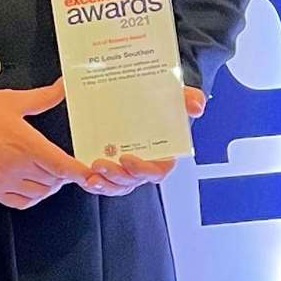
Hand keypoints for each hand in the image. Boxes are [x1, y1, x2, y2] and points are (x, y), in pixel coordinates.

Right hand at [0, 79, 92, 209]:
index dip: (78, 171)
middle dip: (64, 175)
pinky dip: (32, 197)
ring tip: (52, 175)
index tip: (89, 173)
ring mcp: (4, 181)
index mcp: (27, 144)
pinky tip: (34, 187)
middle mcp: (18, 167)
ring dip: (49, 186)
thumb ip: (43, 97)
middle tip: (67, 166)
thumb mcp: (13, 100)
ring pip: (39, 193)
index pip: (61, 165)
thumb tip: (64, 86)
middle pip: (53, 181)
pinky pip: (20, 202)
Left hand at [81, 86, 206, 195]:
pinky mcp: (108, 169)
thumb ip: (187, 98)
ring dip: (104, 182)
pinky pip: (103, 184)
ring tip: (91, 170)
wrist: (125, 96)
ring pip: (116, 186)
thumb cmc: (155, 100)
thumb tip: (197, 106)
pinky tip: (83, 175)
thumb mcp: (171, 95)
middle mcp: (143, 164)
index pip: (158, 170)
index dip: (143, 169)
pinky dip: (93, 182)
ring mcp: (125, 169)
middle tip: (100, 163)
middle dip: (117, 176)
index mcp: (162, 153)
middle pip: (133, 181)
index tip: (127, 158)